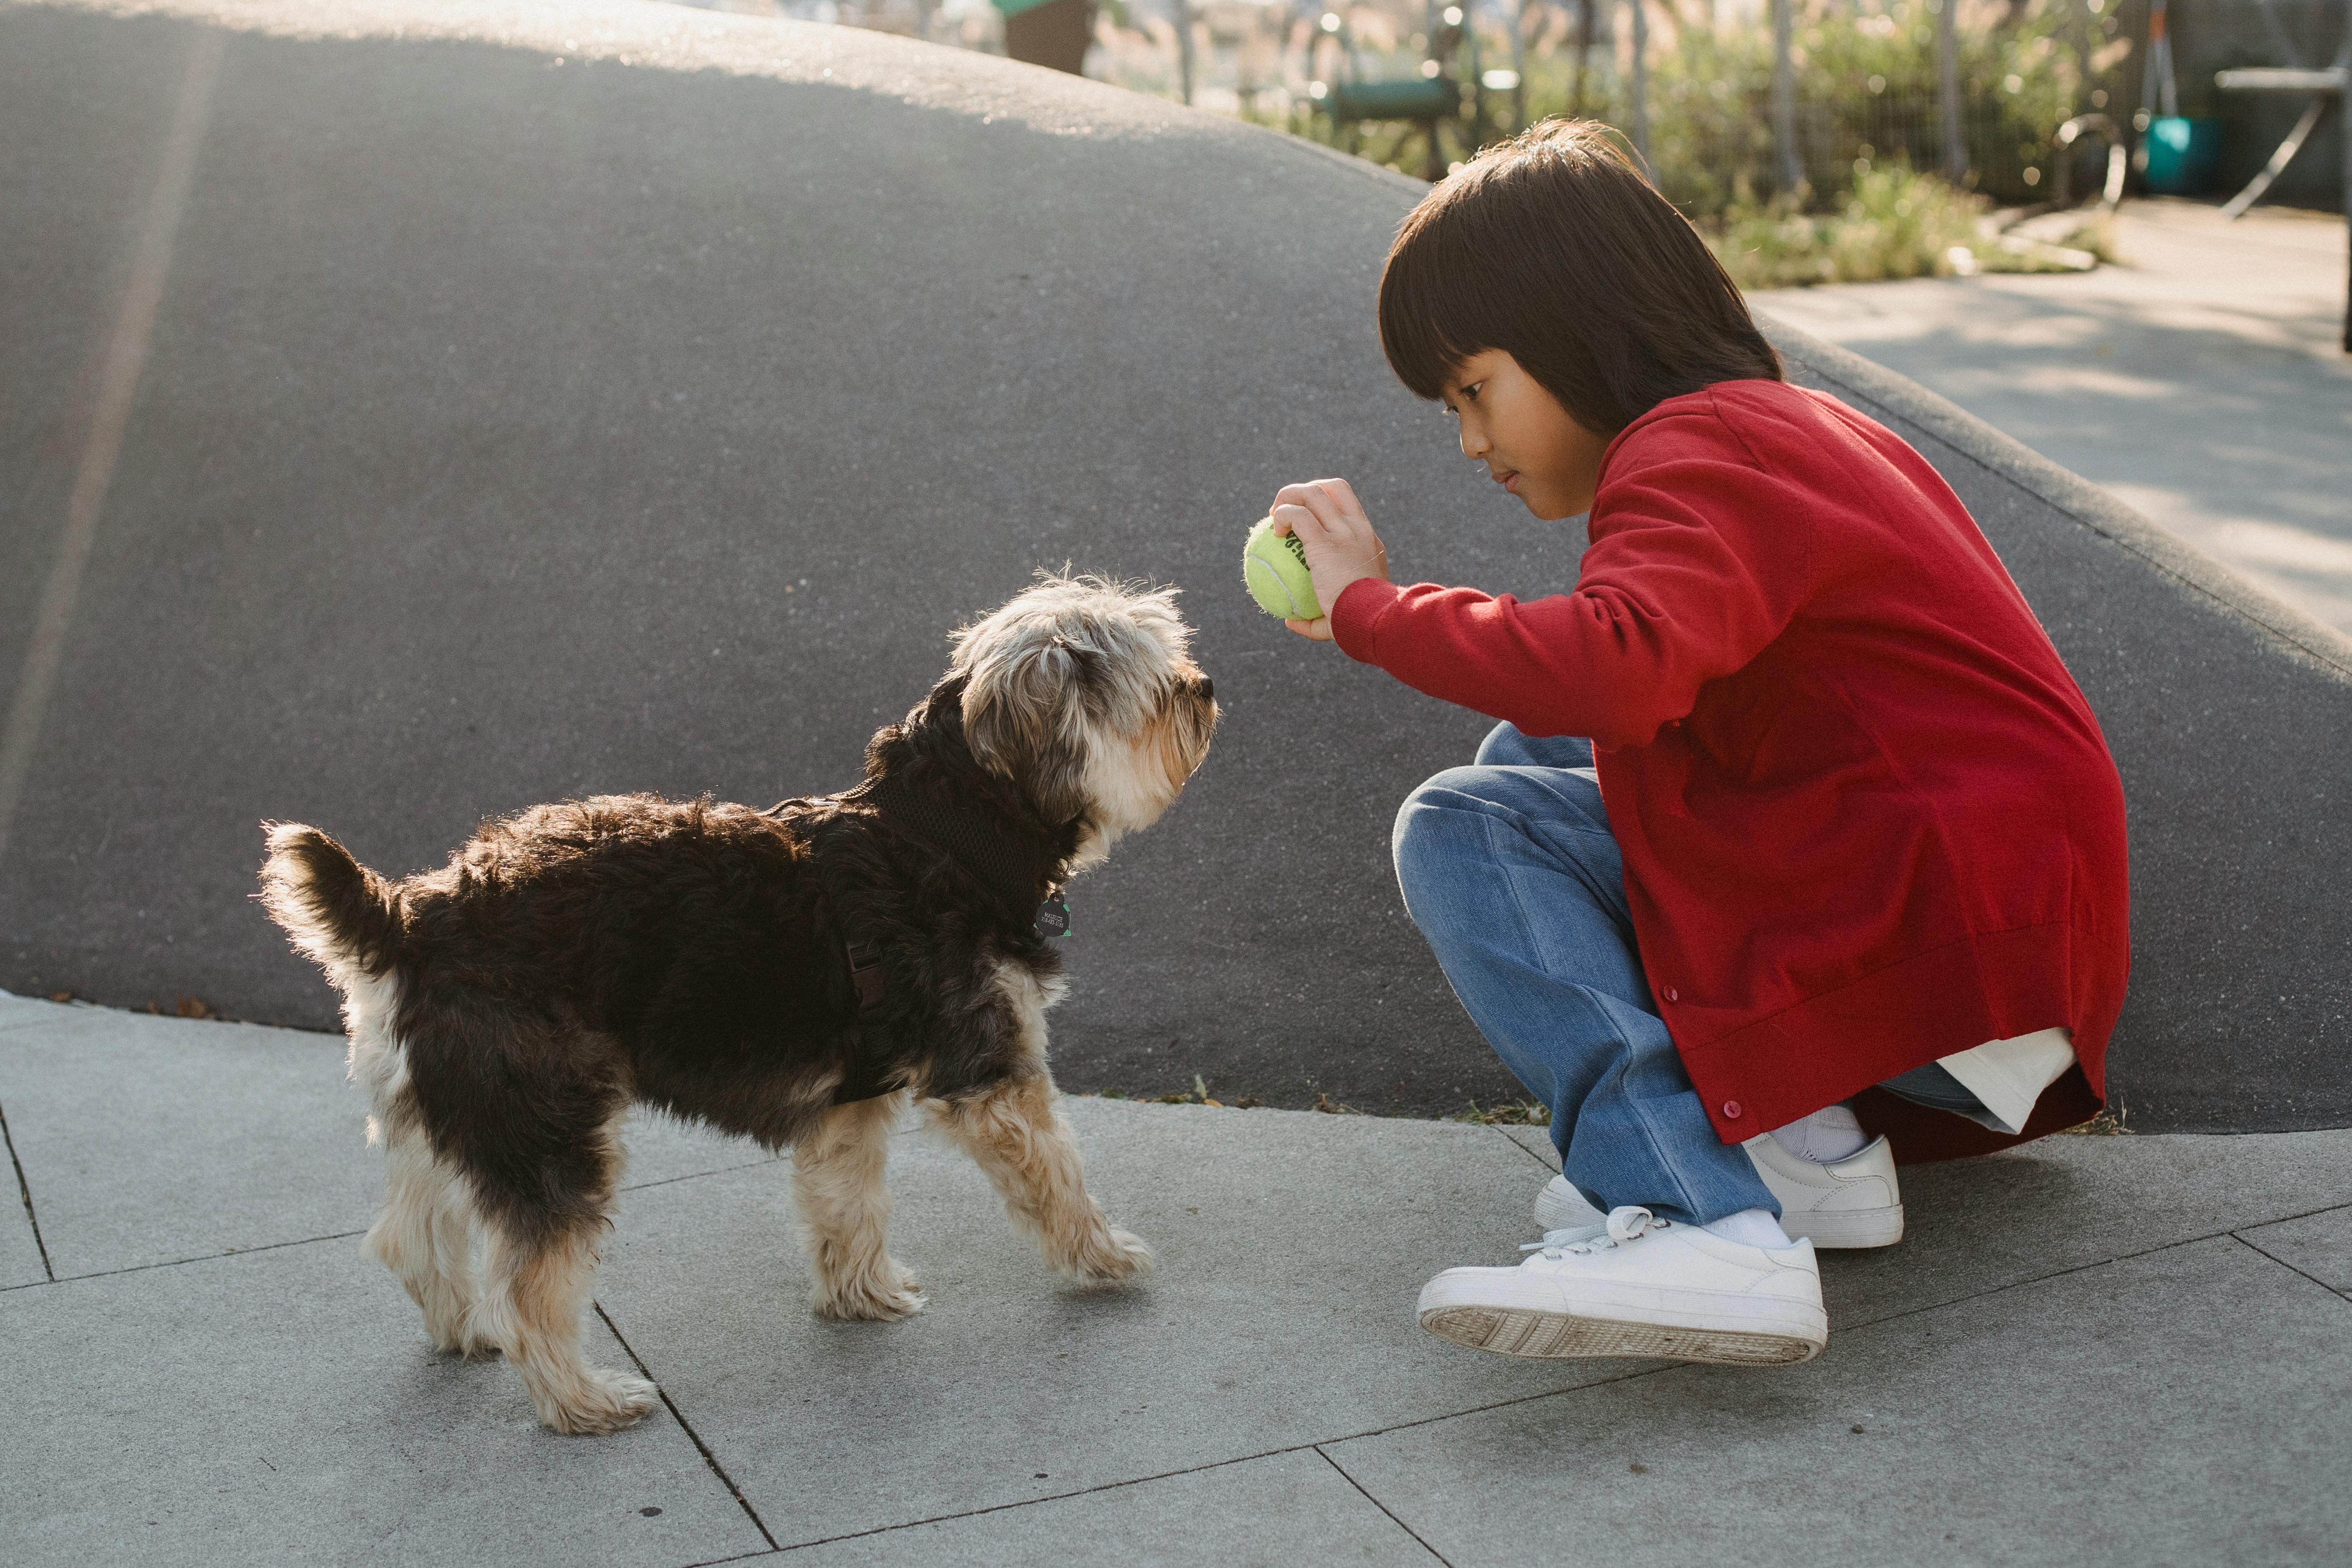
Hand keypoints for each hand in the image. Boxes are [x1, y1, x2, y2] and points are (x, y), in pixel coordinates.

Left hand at [1268, 478, 1389, 642]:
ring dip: (1288, 497)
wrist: (1372, 620)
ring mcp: (1344, 532)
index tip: (1304, 520)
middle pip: (1332, 487)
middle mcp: (1357, 529)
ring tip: (1273, 516)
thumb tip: (1291, 622)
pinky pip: (1297, 516)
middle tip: (1285, 510)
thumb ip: (1316, 619)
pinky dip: (1282, 517)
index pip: (1346, 507)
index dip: (1323, 504)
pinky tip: (1273, 533)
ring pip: (1313, 492)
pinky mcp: (1326, 541)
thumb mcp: (1342, 616)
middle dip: (1305, 490)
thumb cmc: (1359, 623)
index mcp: (1367, 540)